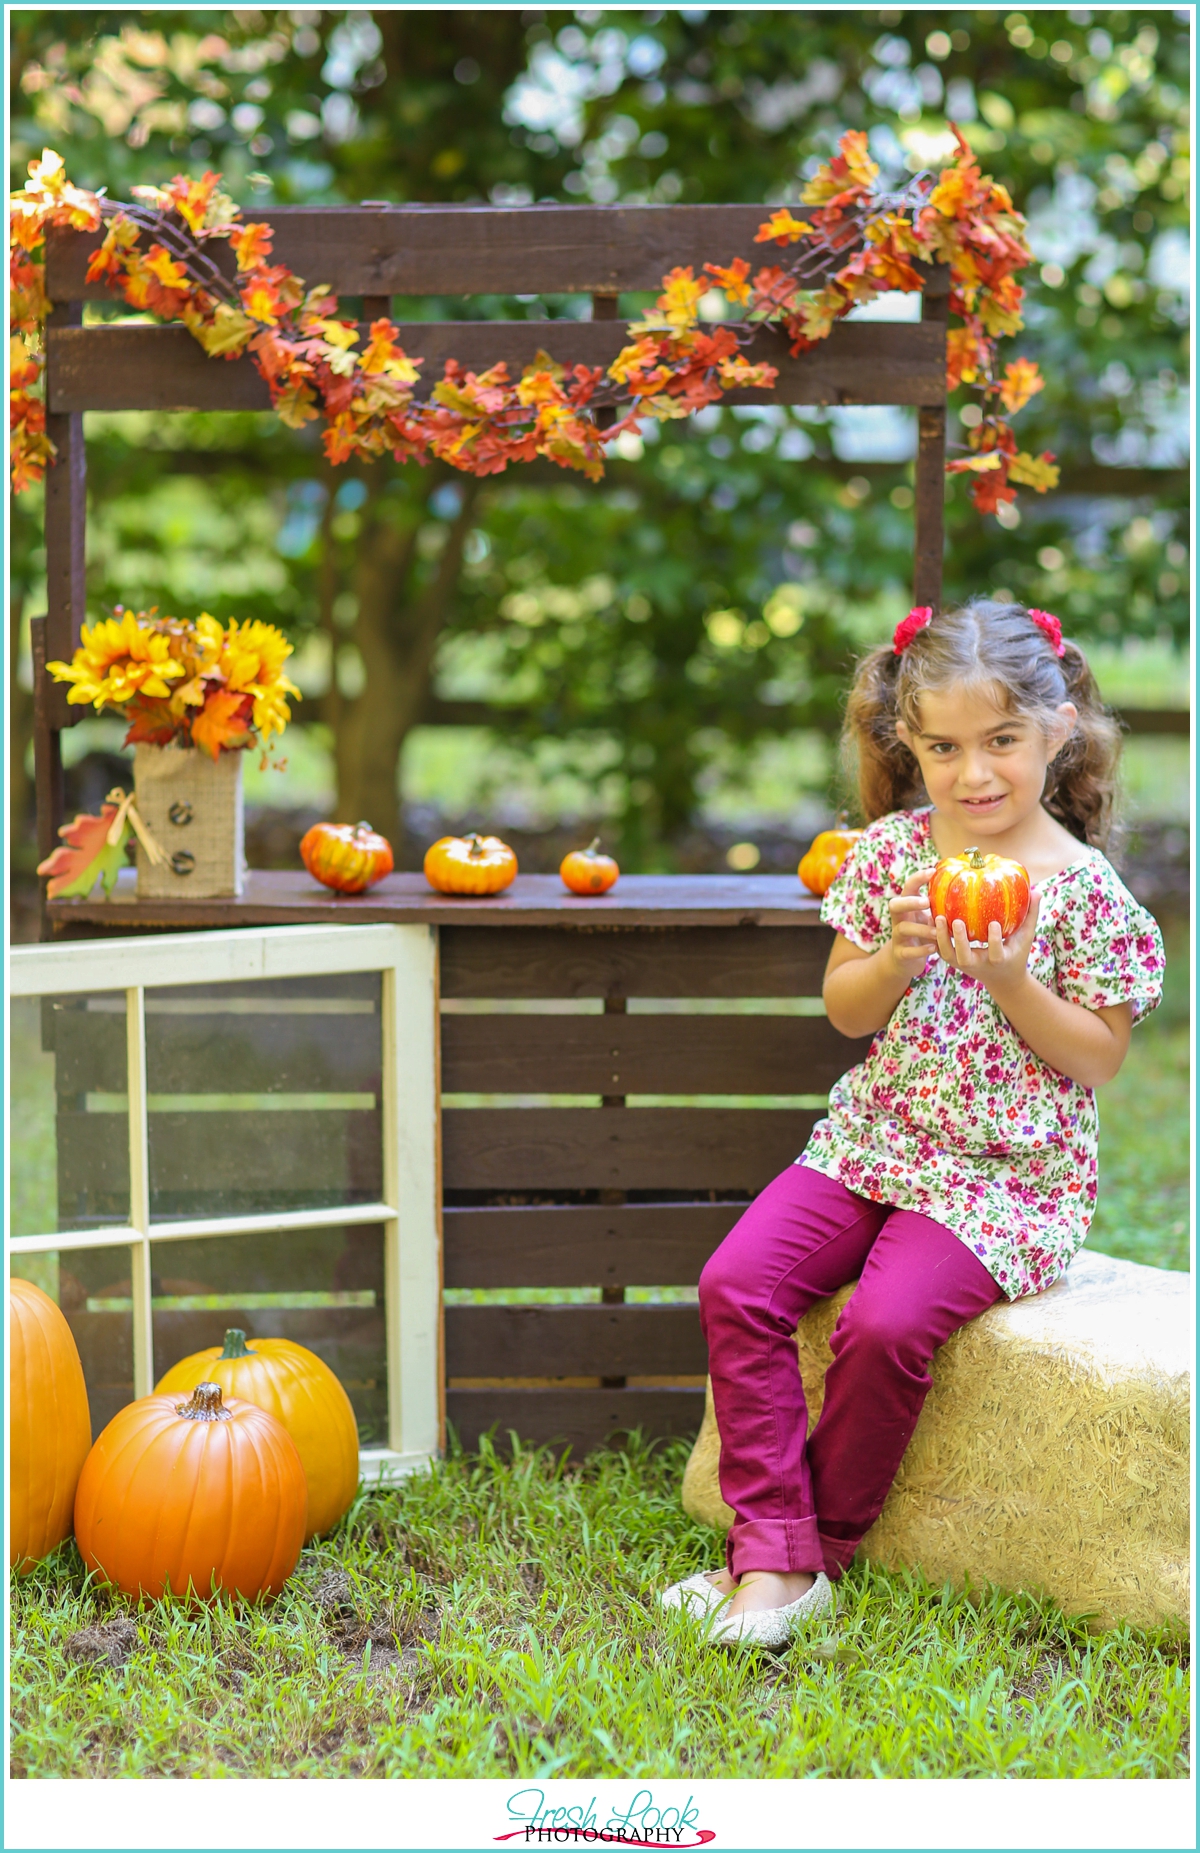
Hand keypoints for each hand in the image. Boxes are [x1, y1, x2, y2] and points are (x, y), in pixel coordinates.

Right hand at [886, 865, 939, 979]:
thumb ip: (940, 907)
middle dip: (910, 902)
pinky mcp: (900, 954)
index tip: (932, 871)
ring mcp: (897, 937)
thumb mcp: (930, 918)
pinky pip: (907, 951)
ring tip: (938, 932)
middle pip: (895, 905)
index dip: (917, 878)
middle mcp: (899, 919)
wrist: (905, 959)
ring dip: (921, 929)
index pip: (908, 888)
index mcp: (907, 907)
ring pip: (903, 929)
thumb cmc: (923, 932)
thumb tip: (969, 888)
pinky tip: (934, 948)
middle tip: (927, 902)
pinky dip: (921, 950)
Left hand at [932, 888, 1042, 992]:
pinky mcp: (954, 961)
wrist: (1002, 979)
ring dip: (942, 938)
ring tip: (938, 917)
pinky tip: (931, 917)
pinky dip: (935, 936)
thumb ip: (1031, 915)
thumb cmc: (1016, 954)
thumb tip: (1036, 891)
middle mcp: (979, 965)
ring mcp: (964, 965)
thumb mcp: (1026, 938)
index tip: (994, 924)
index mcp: (999, 961)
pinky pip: (941, 950)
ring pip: (948, 955)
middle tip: (957, 921)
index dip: (994, 940)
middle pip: (965, 958)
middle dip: (960, 941)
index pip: (996, 953)